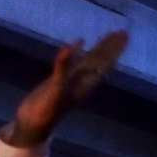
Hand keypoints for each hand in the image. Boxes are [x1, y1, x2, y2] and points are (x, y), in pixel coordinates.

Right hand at [7, 31, 127, 146]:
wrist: (32, 124)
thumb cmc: (46, 111)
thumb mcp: (55, 89)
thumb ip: (63, 67)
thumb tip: (71, 45)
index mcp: (85, 84)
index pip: (103, 63)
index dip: (113, 50)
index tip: (124, 35)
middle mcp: (82, 81)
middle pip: (101, 61)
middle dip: (111, 47)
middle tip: (123, 32)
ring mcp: (71, 80)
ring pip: (89, 61)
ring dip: (99, 49)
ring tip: (109, 35)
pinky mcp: (60, 79)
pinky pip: (73, 62)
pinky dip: (78, 51)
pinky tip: (80, 41)